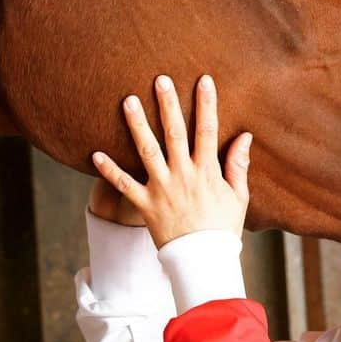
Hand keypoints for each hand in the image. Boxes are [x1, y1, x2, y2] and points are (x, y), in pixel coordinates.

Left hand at [91, 74, 252, 248]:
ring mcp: (162, 189)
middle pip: (175, 133)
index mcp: (207, 172)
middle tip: (160, 79)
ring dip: (136, 124)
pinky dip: (109, 170)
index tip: (204, 80)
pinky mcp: (145, 204)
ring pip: (147, 151)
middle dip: (167, 104)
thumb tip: (245, 136)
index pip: (207, 130)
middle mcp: (183, 175)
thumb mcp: (238, 196)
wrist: (202, 261)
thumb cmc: (222, 228)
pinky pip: (124, 185)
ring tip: (127, 100)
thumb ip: (238, 164)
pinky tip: (95, 154)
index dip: (206, 104)